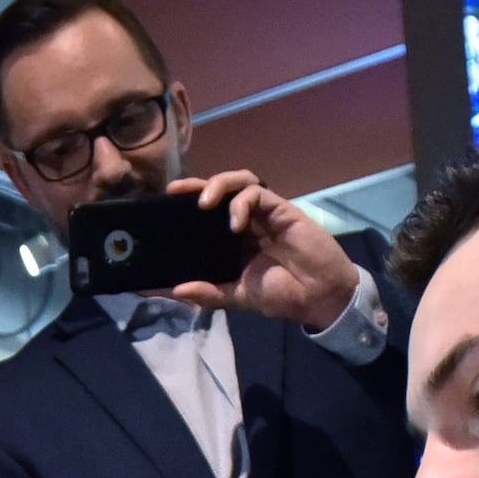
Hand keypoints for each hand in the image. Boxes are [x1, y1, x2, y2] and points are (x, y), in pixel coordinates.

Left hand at [169, 170, 365, 331]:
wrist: (318, 296)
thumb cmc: (281, 294)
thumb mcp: (237, 296)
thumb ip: (207, 293)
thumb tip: (175, 290)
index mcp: (231, 240)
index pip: (204, 217)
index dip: (183, 208)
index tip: (160, 210)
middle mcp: (245, 221)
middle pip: (217, 191)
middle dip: (195, 186)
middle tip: (174, 192)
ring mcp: (263, 213)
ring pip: (237, 181)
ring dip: (218, 185)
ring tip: (204, 203)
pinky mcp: (280, 208)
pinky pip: (257, 192)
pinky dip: (242, 202)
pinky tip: (236, 224)